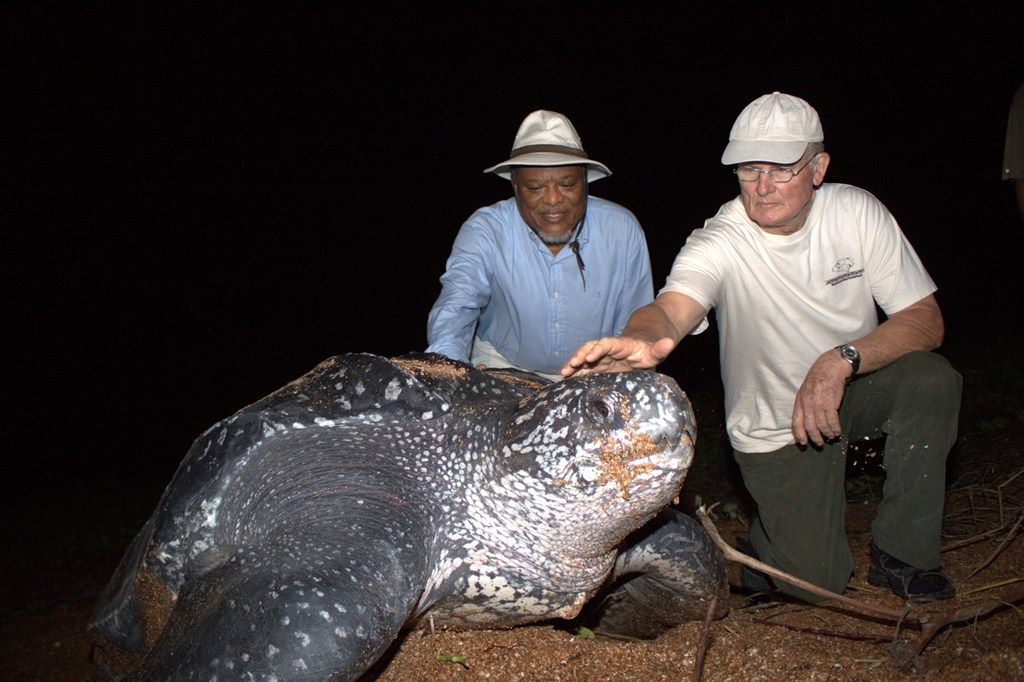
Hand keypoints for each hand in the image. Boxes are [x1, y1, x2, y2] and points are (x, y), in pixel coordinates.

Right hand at [560, 337, 674, 377]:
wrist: (640, 351)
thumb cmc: (647, 352)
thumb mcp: (655, 352)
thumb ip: (660, 349)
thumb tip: (669, 342)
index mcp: (619, 345)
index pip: (607, 344)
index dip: (598, 349)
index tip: (590, 357)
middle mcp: (606, 350)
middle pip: (590, 349)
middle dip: (580, 356)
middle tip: (571, 365)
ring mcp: (599, 358)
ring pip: (584, 358)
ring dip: (573, 364)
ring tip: (563, 373)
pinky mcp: (596, 367)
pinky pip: (583, 368)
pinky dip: (574, 373)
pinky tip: (564, 380)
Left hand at [791, 350, 852, 446]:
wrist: (830, 367)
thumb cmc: (818, 379)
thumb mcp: (805, 390)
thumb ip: (804, 404)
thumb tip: (805, 420)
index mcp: (799, 401)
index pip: (796, 422)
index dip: (799, 434)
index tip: (803, 443)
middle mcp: (807, 404)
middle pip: (809, 427)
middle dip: (815, 438)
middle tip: (820, 443)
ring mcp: (819, 404)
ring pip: (822, 426)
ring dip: (827, 434)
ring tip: (831, 437)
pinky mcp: (831, 404)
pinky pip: (832, 421)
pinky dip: (835, 428)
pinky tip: (837, 431)